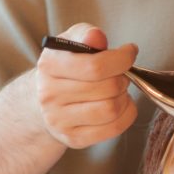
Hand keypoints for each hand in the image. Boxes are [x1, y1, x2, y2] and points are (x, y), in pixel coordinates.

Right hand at [34, 23, 138, 148]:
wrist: (44, 100)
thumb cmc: (66, 67)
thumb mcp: (71, 42)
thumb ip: (86, 35)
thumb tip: (96, 37)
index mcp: (49, 65)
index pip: (95, 66)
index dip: (122, 59)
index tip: (129, 52)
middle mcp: (50, 95)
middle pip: (108, 88)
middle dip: (123, 78)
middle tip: (121, 74)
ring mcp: (60, 120)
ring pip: (111, 110)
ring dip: (124, 97)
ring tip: (119, 90)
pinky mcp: (73, 138)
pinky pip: (113, 128)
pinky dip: (126, 114)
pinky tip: (120, 104)